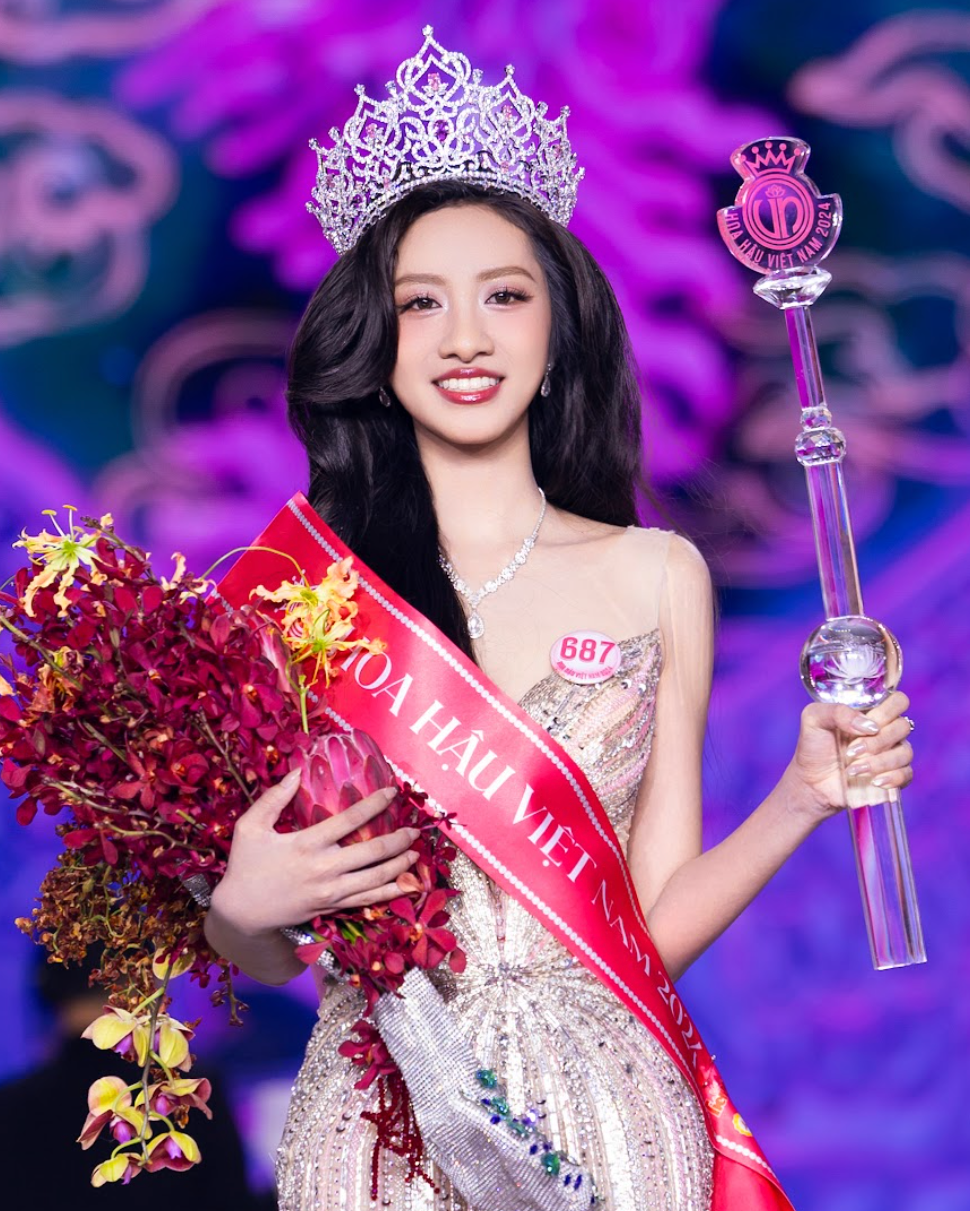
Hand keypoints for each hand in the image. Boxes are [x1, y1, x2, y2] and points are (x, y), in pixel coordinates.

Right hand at [210, 769, 420, 937]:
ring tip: (415, 853)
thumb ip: (273, 798)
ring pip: (376, 878)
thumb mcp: (250, 826)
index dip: (375, 803)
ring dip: (400, 865)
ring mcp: (330, 891)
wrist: (241, 912)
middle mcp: (324, 868)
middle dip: (399, 839)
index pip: (350, 819)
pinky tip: (405, 885)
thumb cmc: (244, 866)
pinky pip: (367, 900)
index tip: (393, 793)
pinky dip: (390, 893)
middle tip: (415, 829)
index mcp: (306, 843)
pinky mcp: (331, 908)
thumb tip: (296, 771)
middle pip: (372, 851)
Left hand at [784, 690, 913, 820]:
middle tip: (851, 750)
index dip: (889, 710)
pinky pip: (907, 774)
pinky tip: (873, 781)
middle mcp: (886, 730)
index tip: (868, 723)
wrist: (811, 781)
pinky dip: (892, 778)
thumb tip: (870, 725)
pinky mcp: (894, 776)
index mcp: (871, 712)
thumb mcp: (814, 719)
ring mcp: (892, 753)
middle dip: (877, 741)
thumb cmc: (813, 746)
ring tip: (852, 769)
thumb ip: (838, 711)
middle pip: (903, 726)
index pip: (898, 701)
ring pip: (905, 752)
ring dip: (879, 762)